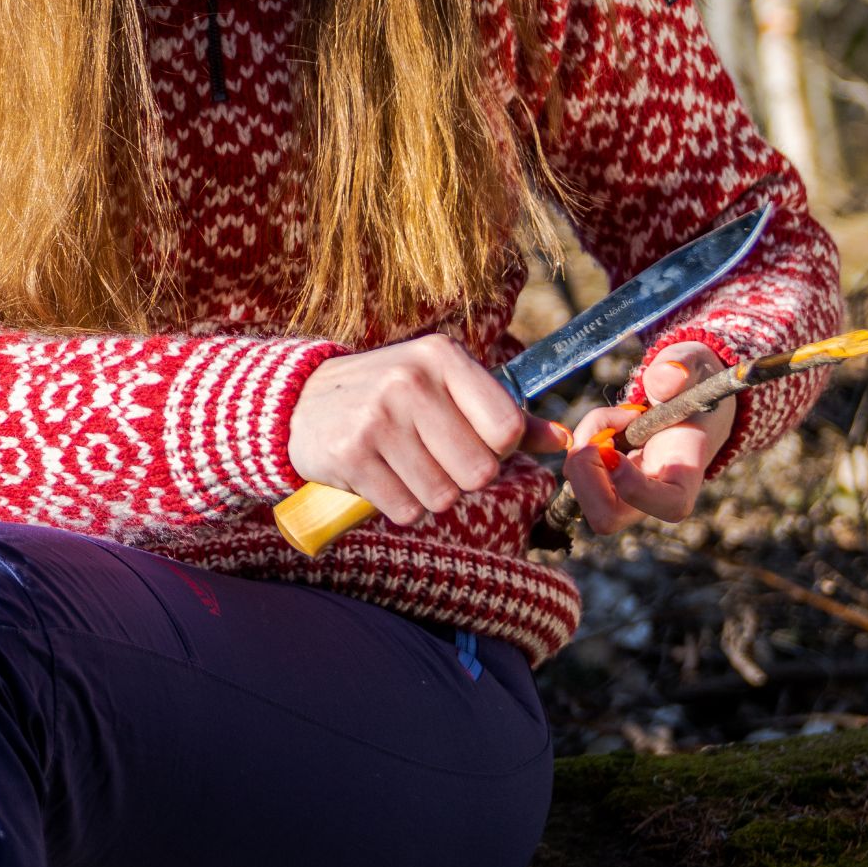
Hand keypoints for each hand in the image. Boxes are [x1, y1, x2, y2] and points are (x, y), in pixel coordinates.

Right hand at [288, 334, 570, 526]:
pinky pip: (405, 509)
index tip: (467, 440)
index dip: (494, 449)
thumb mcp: (444, 388)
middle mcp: (410, 380)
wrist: (299, 401)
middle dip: (461, 478)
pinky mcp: (350, 454)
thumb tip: (568, 441)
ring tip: (402, 466)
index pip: (507, 429)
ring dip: (427, 495)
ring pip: (443, 497)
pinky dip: (397, 505)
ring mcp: (377, 417)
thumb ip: (505, 414)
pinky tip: (379, 477)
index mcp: (441, 356)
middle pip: (479, 472)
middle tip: (431, 458)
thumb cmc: (390, 397)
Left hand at [562, 341, 735, 532]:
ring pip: (582, 496)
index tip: (615, 451)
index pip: (669, 506)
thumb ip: (681, 368)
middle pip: (606, 519)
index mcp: (687, 473)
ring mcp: (627, 492)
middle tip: (600, 435)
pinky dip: (579, 444)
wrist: (686, 394)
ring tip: (610, 419)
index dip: (635, 487)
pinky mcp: (606, 481)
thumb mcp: (692, 365)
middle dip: (587, 474)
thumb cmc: (691, 382)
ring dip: (581, 452)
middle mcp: (654, 494)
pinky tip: (604, 424)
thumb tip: (665, 377)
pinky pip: (576, 473)